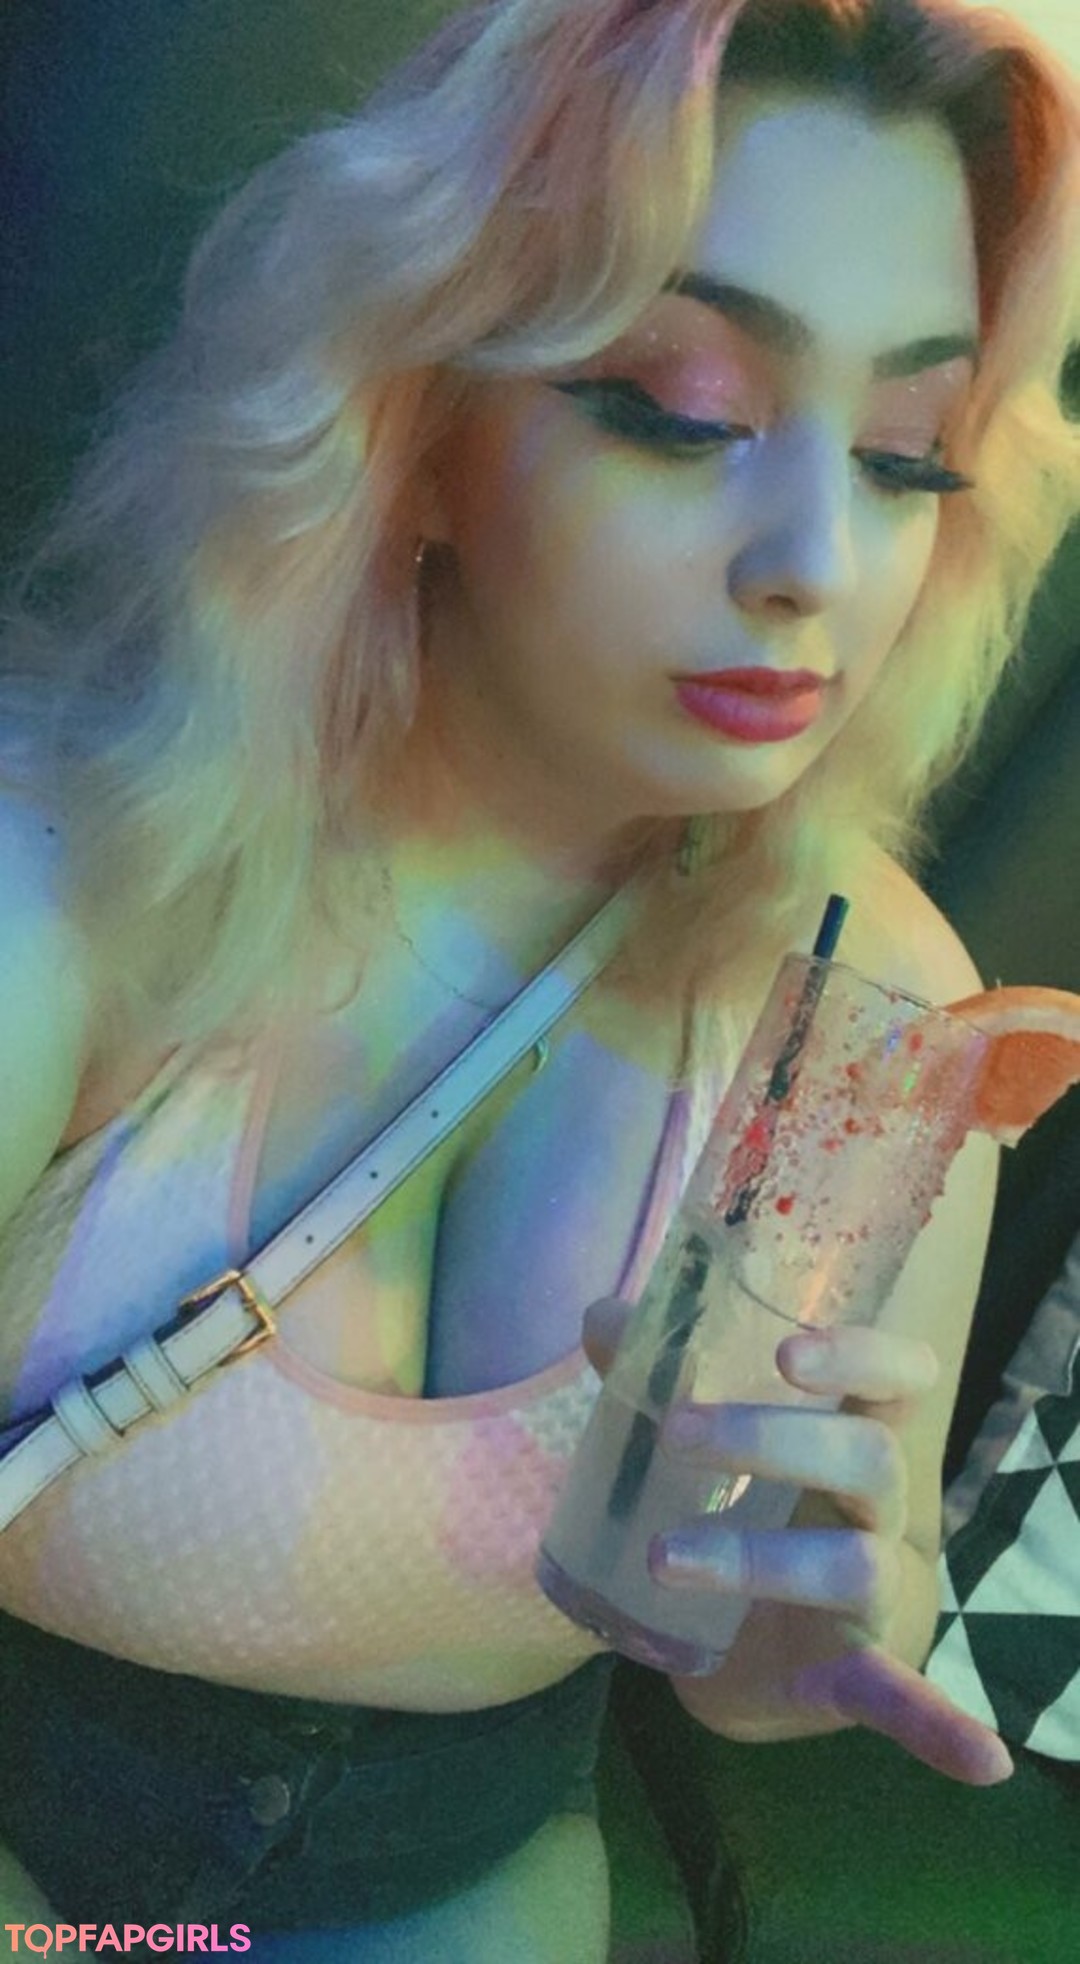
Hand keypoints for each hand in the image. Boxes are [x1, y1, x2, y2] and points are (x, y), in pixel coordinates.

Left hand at [581, 1298, 1013, 1786]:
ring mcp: (874, 1595)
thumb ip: (659, 1377)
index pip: (897, 1379)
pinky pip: (905, 1698)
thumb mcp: (704, 1448)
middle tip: (676, 1435)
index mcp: (852, 1440)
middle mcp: (880, 1511)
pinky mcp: (855, 1674)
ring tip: (661, 1557)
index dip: (860, 1356)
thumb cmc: (746, 1515)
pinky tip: (984, 1761)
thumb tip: (605, 1320)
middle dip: (772, 1440)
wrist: (747, 1647)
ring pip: (852, 1565)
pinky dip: (940, 1726)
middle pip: (867, 1458)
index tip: (787, 1353)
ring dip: (756, 1558)